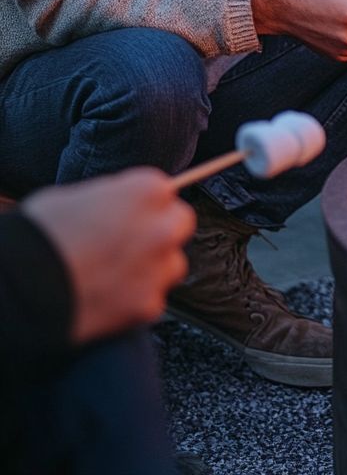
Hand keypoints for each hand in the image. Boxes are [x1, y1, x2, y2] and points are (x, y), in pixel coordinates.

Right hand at [22, 169, 195, 344]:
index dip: (144, 207)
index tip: (131, 216)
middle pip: (180, 224)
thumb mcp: (72, 197)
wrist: (19, 287)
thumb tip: (122, 204)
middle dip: (159, 232)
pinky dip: (134, 299)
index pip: (165, 193)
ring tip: (114, 274)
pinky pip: (152, 298)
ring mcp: (160, 268)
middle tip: (129, 243)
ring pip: (172, 264)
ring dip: (152, 268)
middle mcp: (163, 227)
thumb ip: (110, 198)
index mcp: (147, 191)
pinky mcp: (149, 304)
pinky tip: (106, 297)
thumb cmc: (38, 236)